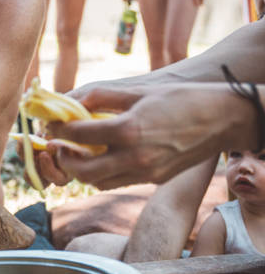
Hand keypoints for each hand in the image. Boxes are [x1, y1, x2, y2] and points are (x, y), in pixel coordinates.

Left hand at [46, 84, 237, 188]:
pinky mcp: (153, 179)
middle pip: (82, 169)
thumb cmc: (180, 98)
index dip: (60, 130)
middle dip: (64, 159)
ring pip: (97, 182)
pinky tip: (100, 158)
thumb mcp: (138, 90)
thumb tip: (70, 100)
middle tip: (58, 145)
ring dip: (81, 170)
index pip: (79, 135)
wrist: (221, 119)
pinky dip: (102, 174)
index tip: (52, 125)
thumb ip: (100, 97)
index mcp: (128, 130)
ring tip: (76, 153)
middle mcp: (134, 156)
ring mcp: (145, 172)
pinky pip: (117, 182)